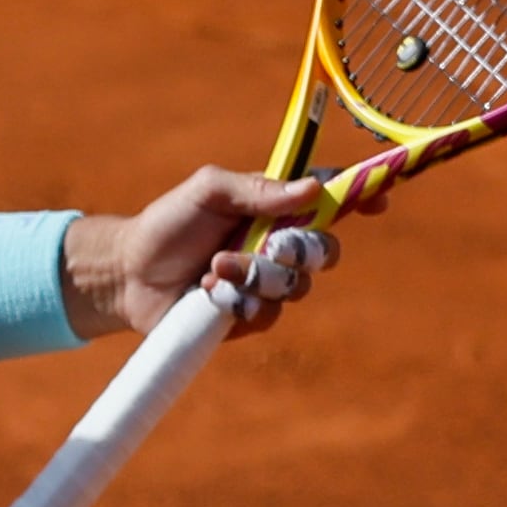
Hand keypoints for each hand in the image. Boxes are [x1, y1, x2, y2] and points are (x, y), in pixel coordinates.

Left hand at [68, 168, 362, 340]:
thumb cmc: (166, 224)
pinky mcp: (249, 317)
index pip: (328, 199)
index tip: (379, 200)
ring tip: (214, 269)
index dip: (358, 198)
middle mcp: (277, 244)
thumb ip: (257, 189)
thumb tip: (312, 190)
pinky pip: (268, 314)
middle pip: (325, 250)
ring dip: (255, 276)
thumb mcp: (207, 191)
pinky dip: (238, 302)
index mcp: (274, 205)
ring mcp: (266, 284)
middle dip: (299, 249)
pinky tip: (209, 295)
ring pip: (297, 287)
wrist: (128, 275)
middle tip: (268, 244)